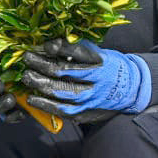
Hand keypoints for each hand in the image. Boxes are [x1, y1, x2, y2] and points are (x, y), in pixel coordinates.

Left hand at [21, 39, 150, 118]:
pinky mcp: (86, 111)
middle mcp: (97, 78)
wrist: (130, 89)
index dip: (60, 48)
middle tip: (27, 58)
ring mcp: (91, 96)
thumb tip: (49, 45)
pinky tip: (32, 98)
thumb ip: (77, 49)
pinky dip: (45, 104)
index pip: (78, 52)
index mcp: (100, 60)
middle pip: (65, 71)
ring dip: (41, 83)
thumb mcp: (98, 52)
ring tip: (26, 76)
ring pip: (62, 91)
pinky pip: (63, 109)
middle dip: (42, 64)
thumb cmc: (108, 66)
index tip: (45, 45)